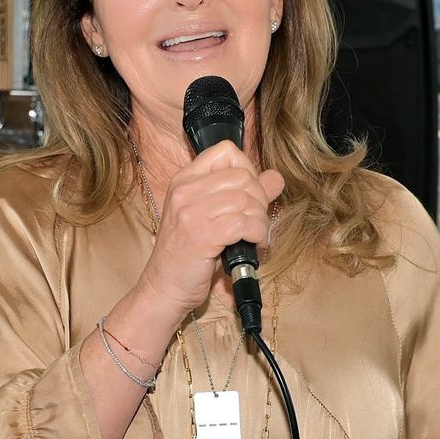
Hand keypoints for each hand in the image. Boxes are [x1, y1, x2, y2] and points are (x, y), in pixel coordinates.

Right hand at [137, 140, 283, 317]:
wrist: (164, 286)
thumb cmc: (188, 253)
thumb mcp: (212, 216)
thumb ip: (244, 193)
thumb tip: (275, 178)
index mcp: (185, 179)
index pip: (225, 151)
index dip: (247, 169)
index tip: (248, 193)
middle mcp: (185, 190)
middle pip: (242, 176)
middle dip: (259, 199)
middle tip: (255, 220)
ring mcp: (191, 212)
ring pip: (246, 200)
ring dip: (260, 220)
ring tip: (254, 235)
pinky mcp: (202, 235)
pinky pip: (244, 223)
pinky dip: (257, 233)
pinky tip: (252, 243)